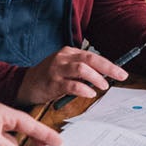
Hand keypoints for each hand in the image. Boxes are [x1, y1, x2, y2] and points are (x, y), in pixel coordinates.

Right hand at [15, 46, 130, 105]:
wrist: (24, 84)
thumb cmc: (48, 78)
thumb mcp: (65, 69)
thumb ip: (82, 71)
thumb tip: (105, 77)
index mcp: (68, 52)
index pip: (92, 56)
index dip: (109, 64)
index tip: (121, 73)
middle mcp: (63, 58)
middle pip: (90, 58)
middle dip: (108, 67)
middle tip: (121, 75)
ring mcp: (57, 69)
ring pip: (81, 68)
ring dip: (96, 77)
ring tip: (104, 86)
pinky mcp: (52, 82)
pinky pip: (71, 84)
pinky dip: (83, 88)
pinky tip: (90, 93)